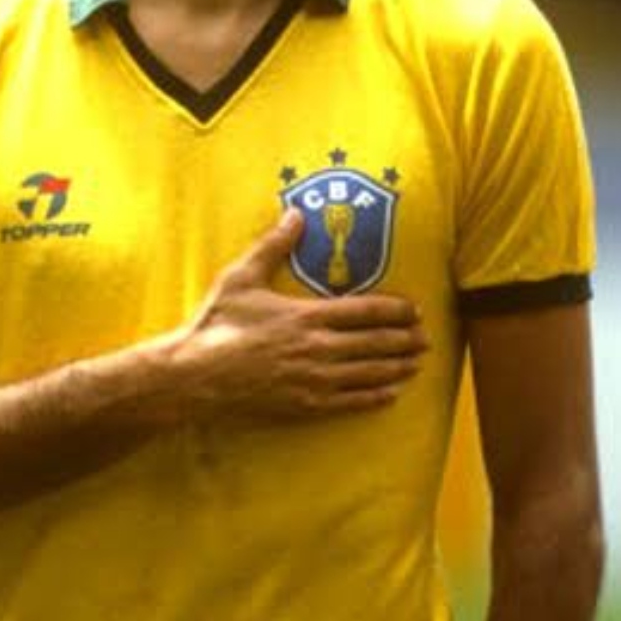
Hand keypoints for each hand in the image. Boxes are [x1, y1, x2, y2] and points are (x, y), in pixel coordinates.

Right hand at [168, 209, 426, 422]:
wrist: (193, 377)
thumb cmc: (215, 325)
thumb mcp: (241, 277)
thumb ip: (273, 246)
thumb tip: (295, 215)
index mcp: (306, 316)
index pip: (365, 311)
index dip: (395, 310)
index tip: (414, 309)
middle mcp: (317, 349)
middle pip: (375, 344)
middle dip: (405, 340)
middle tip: (427, 338)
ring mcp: (313, 381)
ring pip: (369, 374)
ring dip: (398, 368)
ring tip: (417, 364)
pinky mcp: (305, 406)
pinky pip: (351, 402)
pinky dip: (375, 397)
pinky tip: (391, 394)